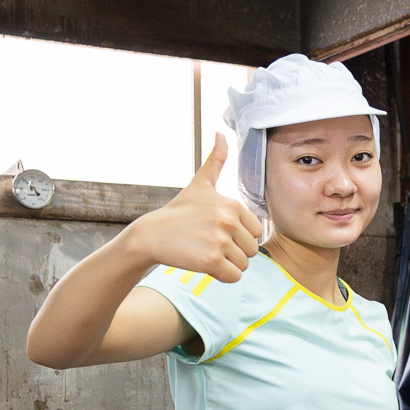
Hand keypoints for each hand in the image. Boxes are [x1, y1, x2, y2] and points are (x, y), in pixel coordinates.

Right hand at [121, 134, 263, 282]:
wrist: (152, 234)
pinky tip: (205, 264)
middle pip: (252, 249)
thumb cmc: (179, 211)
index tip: (218, 231)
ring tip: (206, 252)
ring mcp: (220, 241)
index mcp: (232, 204)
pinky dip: (222, 276)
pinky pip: (233, 277)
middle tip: (211, 244)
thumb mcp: (200, 184)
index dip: (239, 236)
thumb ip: (215, 160)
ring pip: (243, 264)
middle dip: (235, 251)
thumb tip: (220, 132)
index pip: (256, 231)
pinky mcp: (211, 261)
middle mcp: (228, 220)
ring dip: (228, 264)